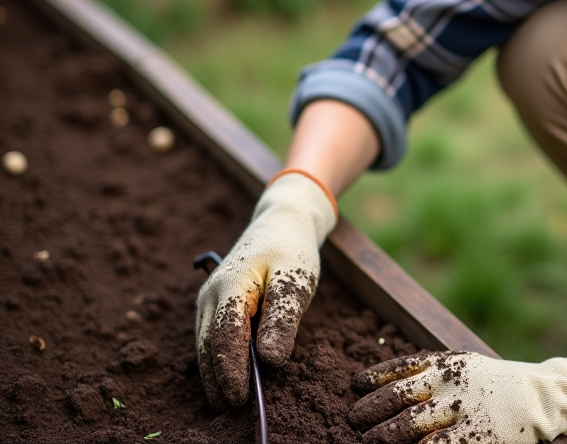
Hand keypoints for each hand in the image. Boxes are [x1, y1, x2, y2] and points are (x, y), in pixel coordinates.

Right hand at [194, 173, 336, 407]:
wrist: (281, 223)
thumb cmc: (291, 251)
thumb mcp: (295, 282)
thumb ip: (282, 320)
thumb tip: (270, 361)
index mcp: (230, 286)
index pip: (226, 336)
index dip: (231, 369)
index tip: (241, 396)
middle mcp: (211, 294)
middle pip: (210, 345)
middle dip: (219, 378)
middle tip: (234, 409)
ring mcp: (209, 300)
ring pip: (206, 344)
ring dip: (215, 372)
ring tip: (229, 401)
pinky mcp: (215, 305)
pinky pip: (212, 337)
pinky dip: (218, 358)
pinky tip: (230, 378)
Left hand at [349, 351, 566, 443]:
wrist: (542, 397)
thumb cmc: (496, 383)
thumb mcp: (465, 366)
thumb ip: (431, 372)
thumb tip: (380, 385)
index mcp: (450, 363)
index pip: (403, 368)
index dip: (375, 378)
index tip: (354, 386)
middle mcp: (453, 385)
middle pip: (401, 400)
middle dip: (371, 412)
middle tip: (353, 420)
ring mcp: (464, 413)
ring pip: (411, 427)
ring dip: (384, 435)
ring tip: (366, 441)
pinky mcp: (475, 438)